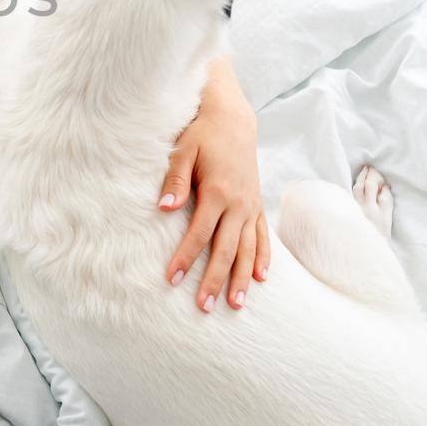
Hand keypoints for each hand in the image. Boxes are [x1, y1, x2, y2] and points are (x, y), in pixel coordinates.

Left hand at [158, 65, 268, 312]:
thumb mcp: (182, 151)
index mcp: (218, 192)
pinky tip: (262, 278)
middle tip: (205, 307)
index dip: (186, 257)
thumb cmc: (201, 134)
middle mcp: (239, 203)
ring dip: (242, 277)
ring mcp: (251, 205)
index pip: (199, 233)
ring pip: (248, 249)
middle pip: (226, 249)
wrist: (232, 118)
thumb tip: (163, 209)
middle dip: (215, 279)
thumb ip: (174, 181)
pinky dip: (263, 257)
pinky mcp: (257, 204)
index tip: (173, 279)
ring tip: (236, 304)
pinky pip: (263, 236)